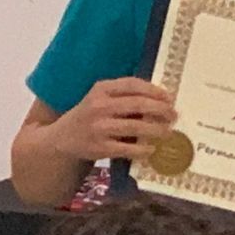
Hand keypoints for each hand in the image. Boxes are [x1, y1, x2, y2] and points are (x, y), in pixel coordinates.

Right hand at [51, 76, 176, 162]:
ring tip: (168, 132)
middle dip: (160, 109)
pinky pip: (127, 149)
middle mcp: (99, 106)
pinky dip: (143, 150)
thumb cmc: (89, 116)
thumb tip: (160, 100)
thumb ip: (122, 96)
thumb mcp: (100, 99)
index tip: (169, 97)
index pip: (132, 84)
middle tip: (173, 115)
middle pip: (137, 104)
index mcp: (101, 89)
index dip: (154, 90)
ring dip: (156, 130)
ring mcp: (99, 127)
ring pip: (135, 127)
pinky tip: (151, 149)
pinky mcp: (99, 148)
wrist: (61, 140)